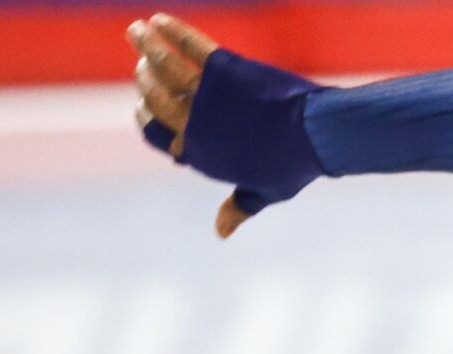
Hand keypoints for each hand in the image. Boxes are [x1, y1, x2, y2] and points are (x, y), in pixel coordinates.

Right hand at [124, 12, 326, 237]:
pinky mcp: (222, 69)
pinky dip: (171, 31)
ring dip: (144, 44)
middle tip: (142, 66)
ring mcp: (206, 96)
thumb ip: (237, 207)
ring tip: (137, 30)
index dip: (145, 118)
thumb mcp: (264, 192)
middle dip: (144, 80)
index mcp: (200, 154)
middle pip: (154, 98)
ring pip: (161, 66)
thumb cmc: (293, 165)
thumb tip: (220, 233)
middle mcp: (194, 124)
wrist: (316, 135)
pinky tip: (158, 20)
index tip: (142, 104)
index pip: (156, 135)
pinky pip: (188, 45)